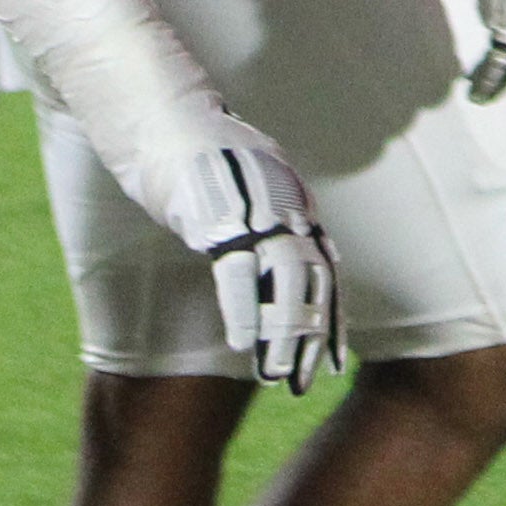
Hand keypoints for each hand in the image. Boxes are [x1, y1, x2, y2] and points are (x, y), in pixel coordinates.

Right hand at [161, 121, 341, 392]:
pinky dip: (244, 310)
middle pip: (311, 285)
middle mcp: (288, 213)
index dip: (330, 318)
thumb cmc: (212, 158)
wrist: (173, 125)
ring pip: (283, 285)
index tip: (333, 358)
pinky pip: (237, 274)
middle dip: (310, 336)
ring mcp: (257, 216)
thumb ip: (283, 220)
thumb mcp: (258, 189)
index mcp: (298, 210)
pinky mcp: (220, 221)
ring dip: (282, 333)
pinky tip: (244, 344)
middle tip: (305, 381)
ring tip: (276, 374)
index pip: (323, 274)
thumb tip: (311, 251)